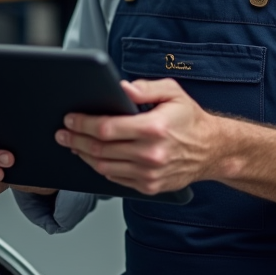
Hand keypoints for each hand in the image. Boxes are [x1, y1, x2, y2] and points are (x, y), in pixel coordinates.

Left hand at [56, 79, 220, 195]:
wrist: (212, 150)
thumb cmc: (190, 119)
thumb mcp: (172, 92)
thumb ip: (145, 88)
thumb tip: (120, 88)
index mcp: (154, 128)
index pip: (107, 128)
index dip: (83, 124)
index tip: (70, 119)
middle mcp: (151, 154)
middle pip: (101, 149)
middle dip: (76, 140)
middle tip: (62, 133)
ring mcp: (149, 174)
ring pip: (104, 167)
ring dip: (84, 155)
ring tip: (73, 144)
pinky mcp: (149, 186)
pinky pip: (116, 179)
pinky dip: (100, 168)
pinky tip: (93, 157)